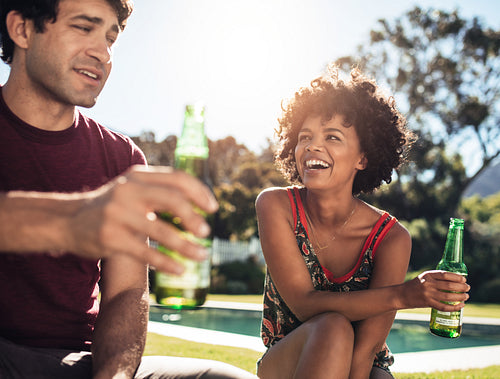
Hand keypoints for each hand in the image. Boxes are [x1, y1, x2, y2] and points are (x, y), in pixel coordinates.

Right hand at [67, 165, 217, 273]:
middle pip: (172, 200)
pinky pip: (146, 252)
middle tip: (206, 232)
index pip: (177, 178)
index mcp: (138, 175)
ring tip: (202, 255)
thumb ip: (160, 189)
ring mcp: (117, 214)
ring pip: (162, 231)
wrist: (68, 220)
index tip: (212, 207)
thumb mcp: (132, 188)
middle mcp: (128, 190)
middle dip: (193, 217)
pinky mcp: (110, 238)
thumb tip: (199, 197)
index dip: (199, 192)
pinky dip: (167, 262)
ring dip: (186, 246)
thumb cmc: (111, 206)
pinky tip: (180, 270)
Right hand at [401, 270, 469, 310]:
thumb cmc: (414, 286)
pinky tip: (460, 305)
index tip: (464, 279)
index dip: (457, 277)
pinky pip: (444, 306)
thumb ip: (436, 279)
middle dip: (462, 287)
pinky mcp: (427, 303)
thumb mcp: (423, 278)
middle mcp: (428, 283)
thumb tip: (454, 281)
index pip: (445, 275)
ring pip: (448, 296)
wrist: (401, 295)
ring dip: (460, 297)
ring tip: (466, 296)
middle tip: (467, 288)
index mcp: (427, 275)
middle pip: (449, 286)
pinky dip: (454, 307)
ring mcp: (427, 294)